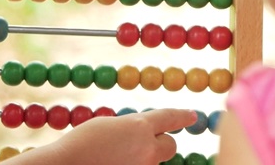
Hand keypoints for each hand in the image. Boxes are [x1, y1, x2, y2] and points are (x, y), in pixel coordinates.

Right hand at [3, 108, 196, 164]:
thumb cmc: (81, 143)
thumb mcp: (107, 125)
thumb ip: (128, 126)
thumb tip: (139, 132)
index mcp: (140, 126)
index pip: (170, 118)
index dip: (182, 116)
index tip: (193, 115)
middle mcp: (147, 148)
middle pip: (170, 145)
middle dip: (162, 142)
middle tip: (145, 142)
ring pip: (152, 160)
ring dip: (141, 157)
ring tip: (115, 155)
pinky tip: (113, 162)